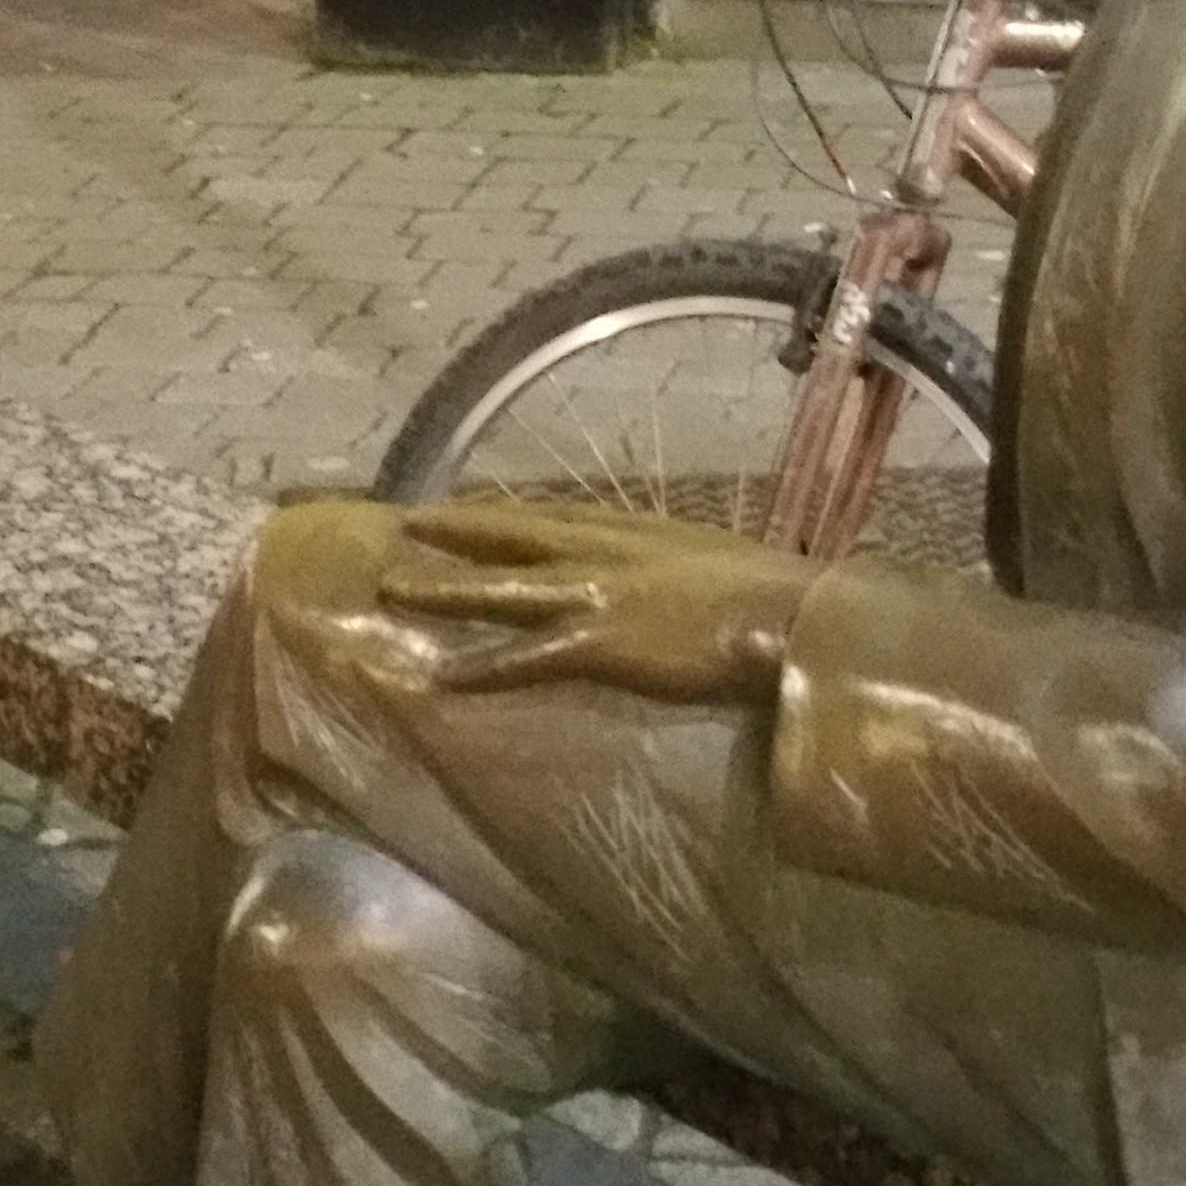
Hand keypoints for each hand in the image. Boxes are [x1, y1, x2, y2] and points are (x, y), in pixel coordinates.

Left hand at [373, 500, 796, 707]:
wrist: (793, 618)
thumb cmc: (773, 599)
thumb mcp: (716, 569)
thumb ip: (682, 574)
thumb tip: (680, 589)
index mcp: (637, 532)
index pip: (554, 516)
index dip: (505, 514)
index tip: (465, 507)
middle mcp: (608, 552)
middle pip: (514, 534)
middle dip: (457, 528)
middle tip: (404, 522)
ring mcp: (599, 595)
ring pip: (503, 590)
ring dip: (446, 591)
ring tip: (391, 589)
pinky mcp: (602, 643)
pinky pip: (527, 658)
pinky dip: (484, 668)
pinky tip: (443, 678)